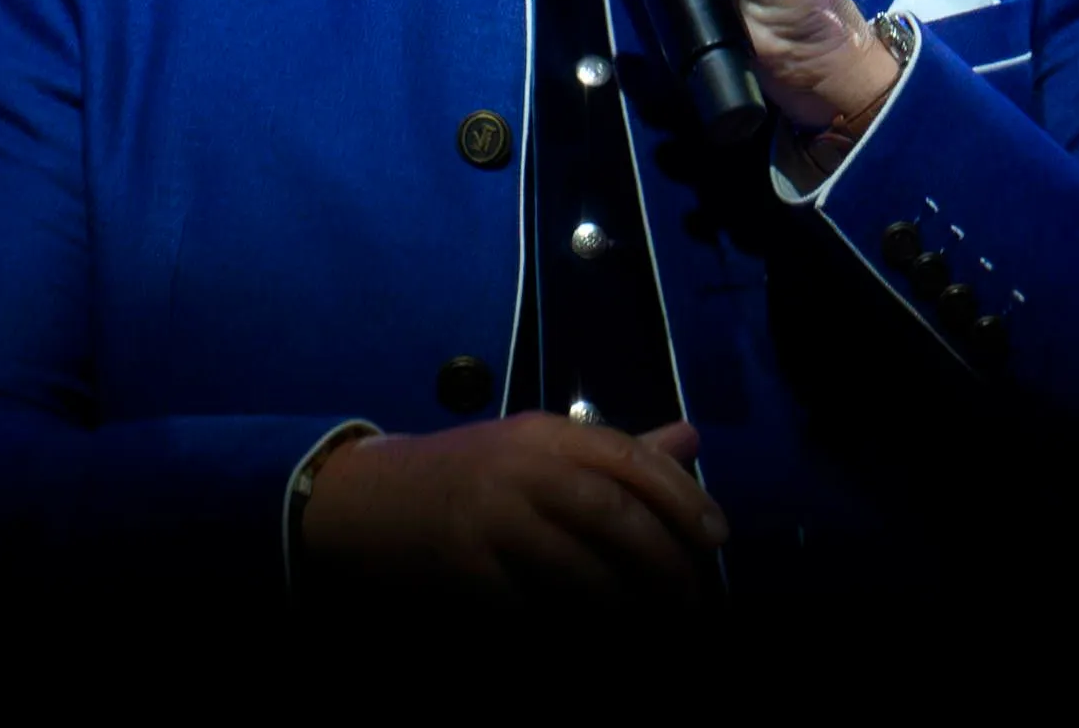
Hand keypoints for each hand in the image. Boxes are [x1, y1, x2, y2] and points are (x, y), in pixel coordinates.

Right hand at [299, 413, 724, 601]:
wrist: (361, 501)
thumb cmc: (465, 476)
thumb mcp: (535, 448)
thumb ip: (614, 451)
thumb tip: (690, 439)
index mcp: (543, 434)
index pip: (628, 457)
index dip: (682, 496)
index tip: (717, 538)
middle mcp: (517, 468)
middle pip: (610, 511)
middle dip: (663, 562)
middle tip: (695, 604)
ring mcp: (486, 520)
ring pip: (575, 567)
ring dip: (625, 607)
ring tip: (655, 631)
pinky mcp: (460, 570)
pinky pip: (528, 609)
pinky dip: (565, 630)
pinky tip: (591, 643)